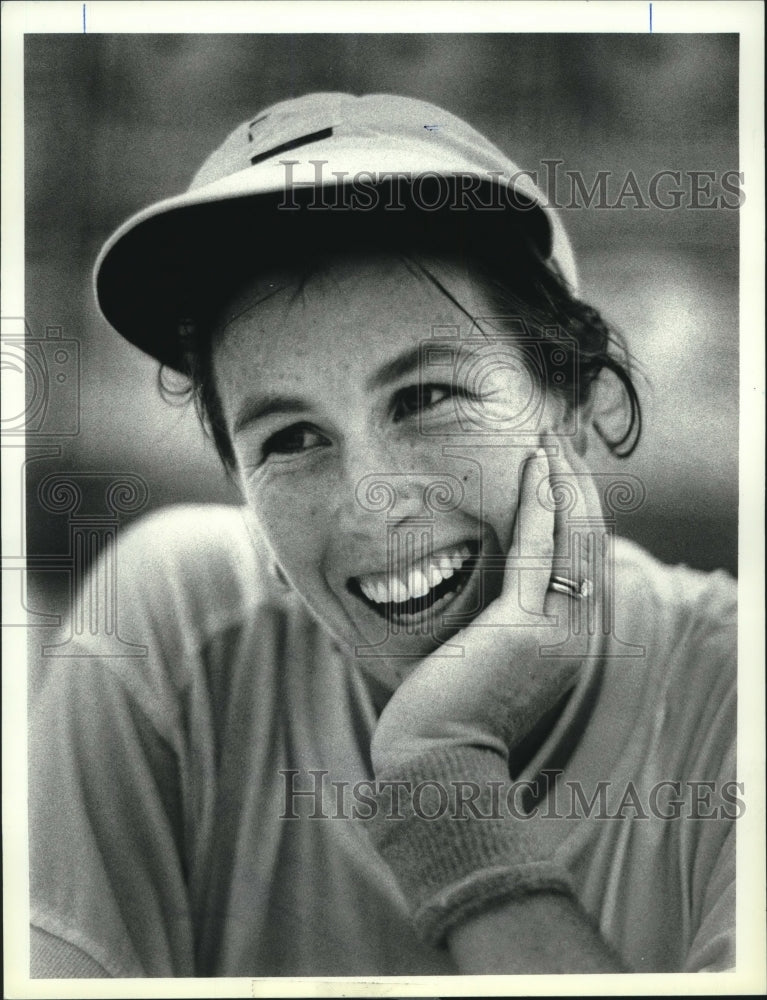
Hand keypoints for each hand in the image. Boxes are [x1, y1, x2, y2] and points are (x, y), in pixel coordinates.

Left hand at [371, 437, 606, 778]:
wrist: (434, 767)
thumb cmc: (447, 716)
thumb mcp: (489, 662)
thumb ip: (503, 625)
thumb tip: (488, 593)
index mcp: (571, 640)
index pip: (586, 558)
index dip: (578, 507)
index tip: (560, 466)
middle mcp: (577, 633)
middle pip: (590, 539)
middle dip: (576, 481)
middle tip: (558, 435)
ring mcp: (558, 631)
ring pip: (574, 537)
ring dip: (562, 479)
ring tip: (548, 435)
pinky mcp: (526, 627)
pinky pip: (540, 550)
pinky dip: (539, 503)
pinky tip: (534, 465)